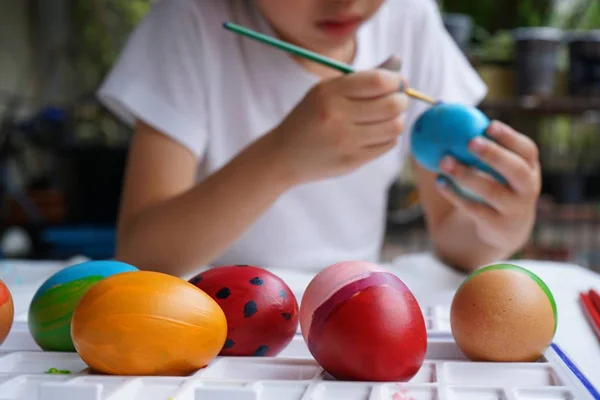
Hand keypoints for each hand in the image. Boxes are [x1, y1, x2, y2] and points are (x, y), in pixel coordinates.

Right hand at [268, 69, 407, 183]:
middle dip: (401, 99)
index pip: (378, 81)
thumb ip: (361, 78)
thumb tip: (398, 64)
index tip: (397, 81)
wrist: (284, 155)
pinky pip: (387, 145)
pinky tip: (377, 133)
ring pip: (394, 127)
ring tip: (388, 117)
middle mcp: (337, 117)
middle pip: (392, 104)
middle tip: (397, 100)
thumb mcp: (326, 91)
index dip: (396, 80)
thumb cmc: (311, 117)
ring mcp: (346, 142)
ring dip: (397, 119)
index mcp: (330, 93)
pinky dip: (388, 136)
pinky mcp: (352, 161)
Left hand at [436, 121, 540, 251]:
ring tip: (444, 161)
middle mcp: (527, 189)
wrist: (495, 233)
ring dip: (467, 175)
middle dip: (495, 155)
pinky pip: (475, 210)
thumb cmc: (485, 188)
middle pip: (518, 171)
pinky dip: (455, 195)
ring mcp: (515, 211)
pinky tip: (439, 182)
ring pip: (493, 192)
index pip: (527, 150)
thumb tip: (440, 106)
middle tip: (470, 142)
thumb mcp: (484, 167)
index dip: (510, 137)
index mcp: (528, 169)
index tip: (488, 125)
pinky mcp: (498, 227)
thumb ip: (465, 142)